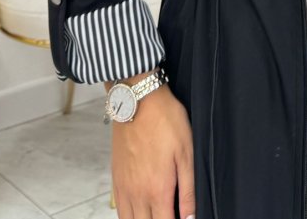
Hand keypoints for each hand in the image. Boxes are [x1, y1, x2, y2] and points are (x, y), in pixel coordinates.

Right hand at [110, 85, 195, 218]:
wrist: (137, 100)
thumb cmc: (165, 121)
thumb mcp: (186, 152)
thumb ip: (188, 189)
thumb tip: (191, 217)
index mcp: (158, 190)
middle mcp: (137, 193)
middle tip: (170, 214)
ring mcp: (124, 187)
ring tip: (157, 214)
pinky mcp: (116, 178)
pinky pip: (119, 210)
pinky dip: (129, 216)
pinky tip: (140, 211)